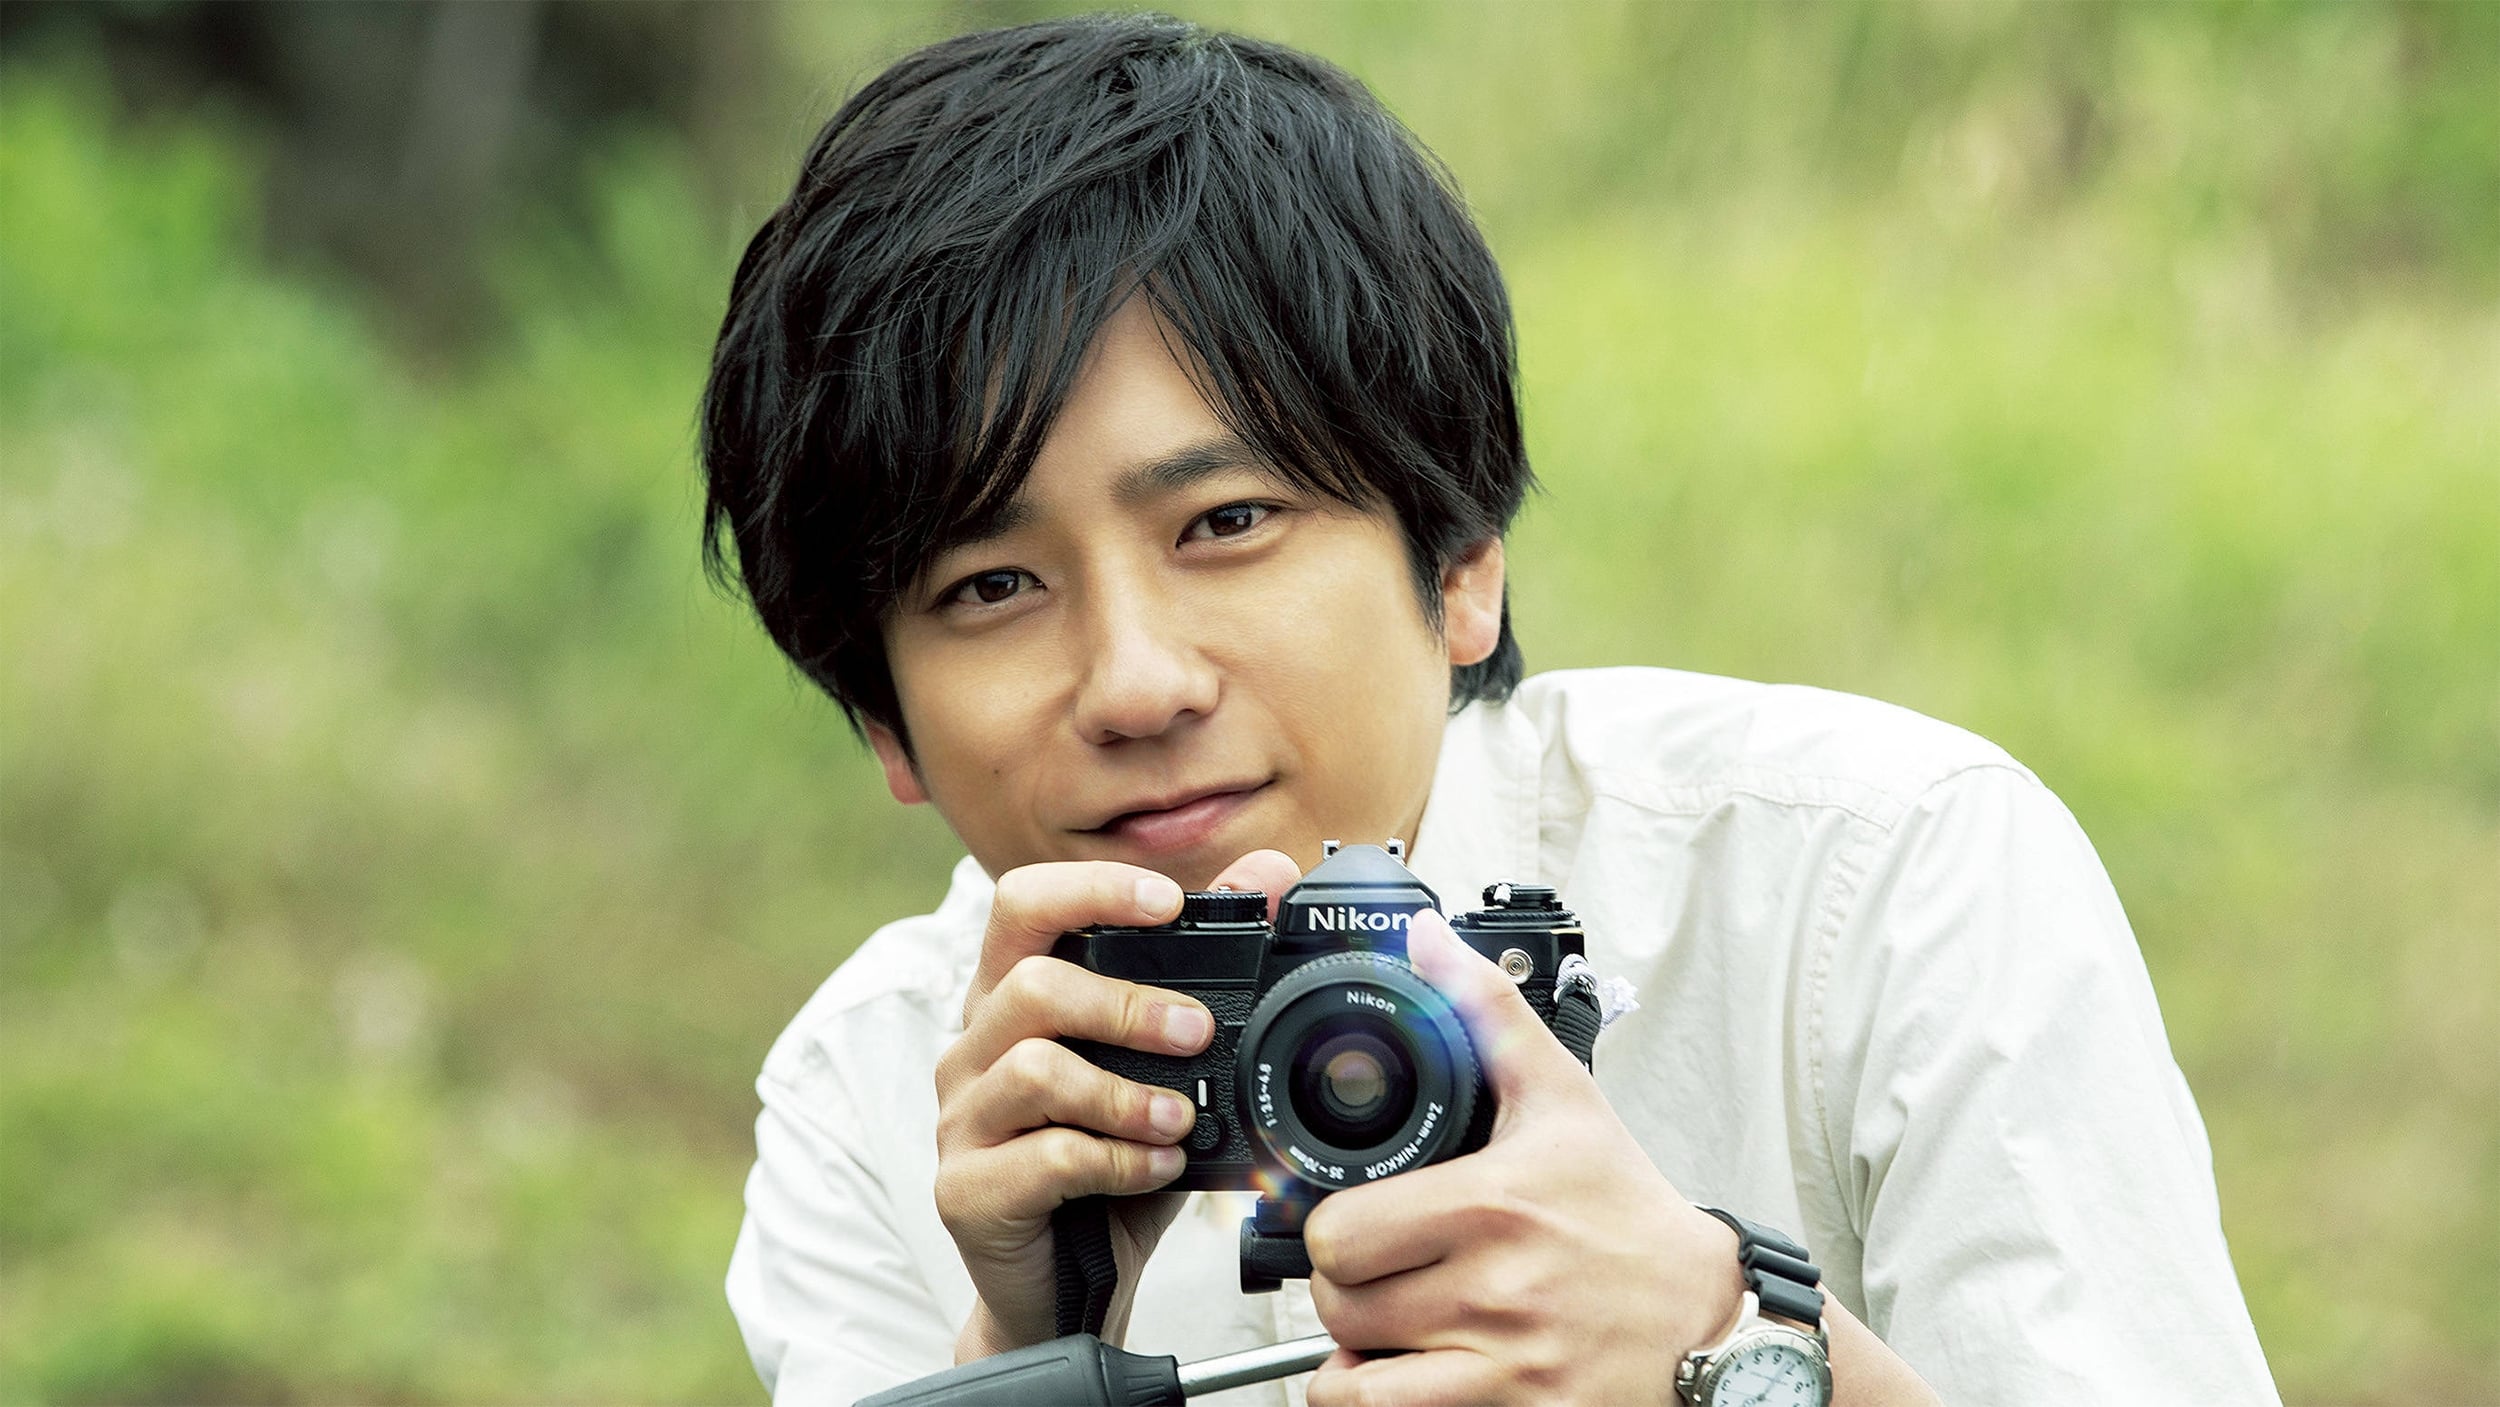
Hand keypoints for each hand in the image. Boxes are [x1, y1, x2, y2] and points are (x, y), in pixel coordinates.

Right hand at [934, 850, 1302, 1360]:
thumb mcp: (1161, 1072)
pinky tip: (1158, 1167)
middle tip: (1199, 1032)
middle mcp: (974, 1049)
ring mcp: (962, 1121)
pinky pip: (1045, 1157)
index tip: (1169, 903)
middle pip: (1031, 984)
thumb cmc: (1107, 1169)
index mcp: (1011, 1000)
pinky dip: (1117, 1159)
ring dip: (1125, 1091)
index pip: (1023, 904)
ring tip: (1182, 1119)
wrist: (1063, 1290)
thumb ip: (1205, 976)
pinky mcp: (966, 1190)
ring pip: (1034, 1068)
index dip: (1092, 889)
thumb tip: (1270, 875)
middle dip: (1127, 1003)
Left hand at [1302, 908, 1745, 1404]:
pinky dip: (1372, 1402)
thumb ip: (1485, 1013)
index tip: (1364, 1220)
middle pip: (1337, 1298)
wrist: (1712, 1324)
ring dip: (1356, 1348)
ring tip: (1391, 1322)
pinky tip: (1401, 1373)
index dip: (1336, 1226)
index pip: (1339, 1231)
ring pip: (1350, 1369)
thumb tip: (1426, 940)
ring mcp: (1504, 1362)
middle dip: (1345, 1285)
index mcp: (1494, 1202)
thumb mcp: (1565, 1100)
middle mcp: (1497, 1287)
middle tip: (1380, 1271)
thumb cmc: (1629, 1215)